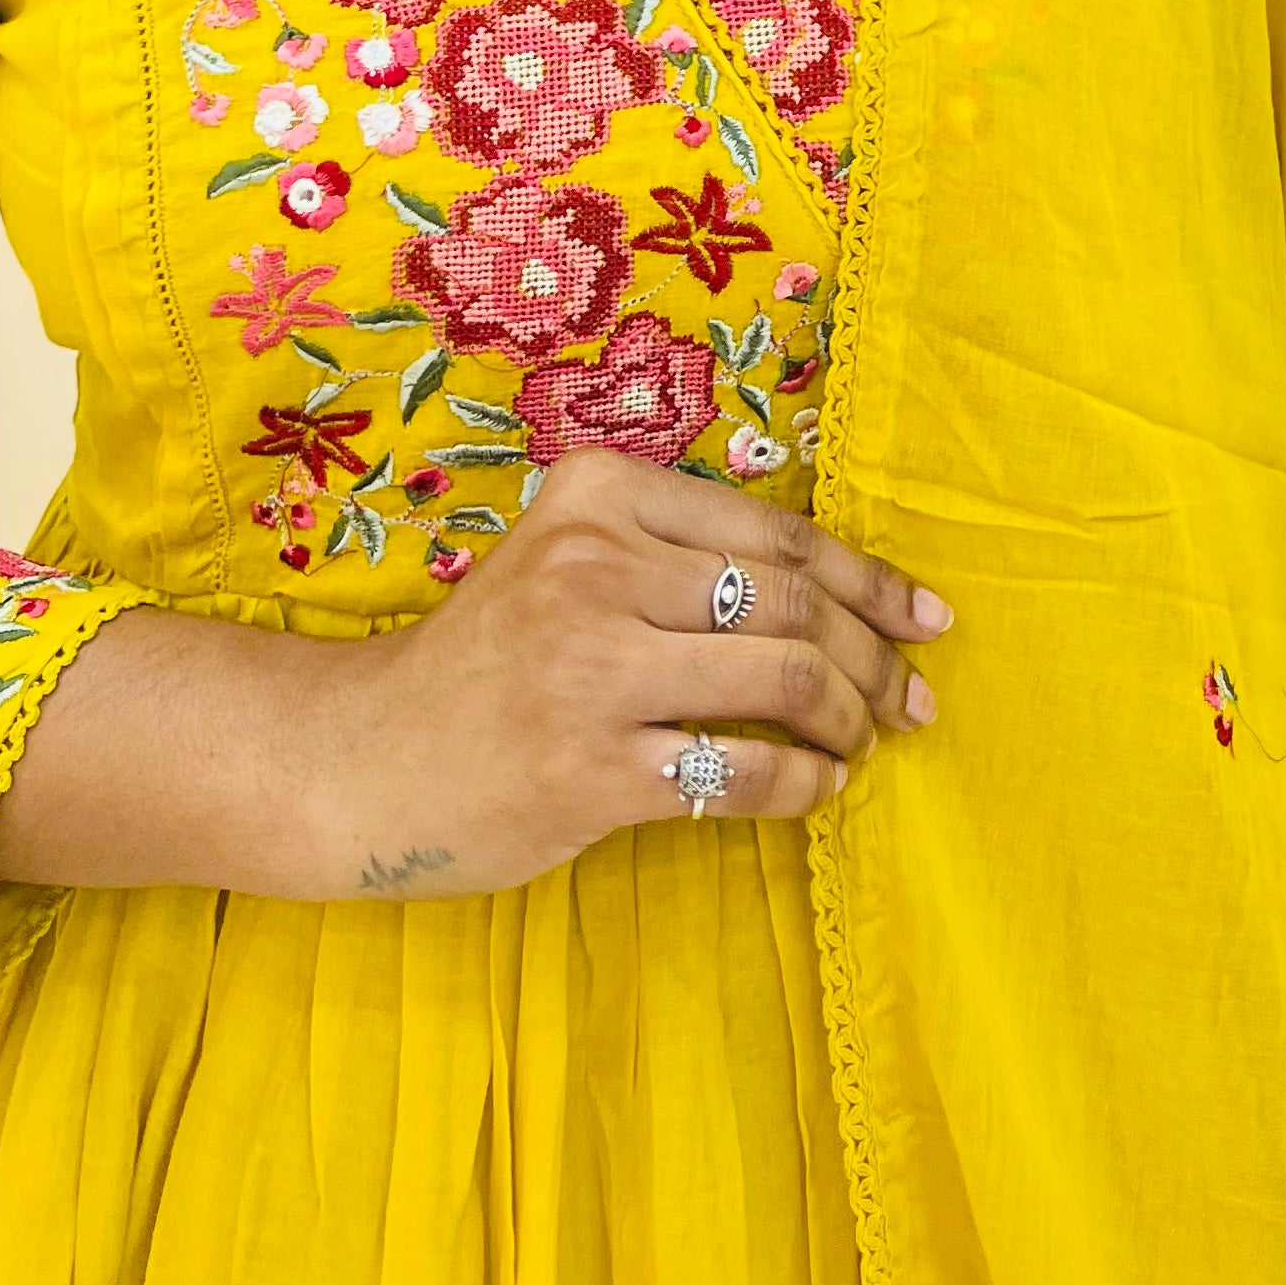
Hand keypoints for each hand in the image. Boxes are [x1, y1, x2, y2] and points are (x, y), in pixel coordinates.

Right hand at [298, 455, 951, 900]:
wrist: (360, 758)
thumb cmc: (485, 660)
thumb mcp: (567, 562)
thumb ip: (674, 556)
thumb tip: (835, 591)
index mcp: (601, 495)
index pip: (775, 534)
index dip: (868, 580)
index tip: (925, 617)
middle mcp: (597, 567)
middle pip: (790, 605)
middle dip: (874, 656)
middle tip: (910, 698)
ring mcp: (593, 669)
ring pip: (783, 679)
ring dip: (849, 718)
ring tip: (862, 742)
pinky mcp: (591, 769)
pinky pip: (740, 772)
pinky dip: (799, 783)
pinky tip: (813, 788)